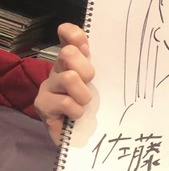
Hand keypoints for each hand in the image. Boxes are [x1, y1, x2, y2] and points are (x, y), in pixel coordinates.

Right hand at [34, 23, 94, 145]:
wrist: (79, 136)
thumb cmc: (94, 107)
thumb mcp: (103, 85)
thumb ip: (106, 68)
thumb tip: (123, 52)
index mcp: (74, 61)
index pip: (68, 36)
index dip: (74, 34)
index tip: (86, 45)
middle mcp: (59, 69)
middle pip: (68, 53)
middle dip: (85, 68)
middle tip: (91, 82)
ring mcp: (48, 86)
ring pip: (68, 78)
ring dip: (83, 94)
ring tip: (86, 104)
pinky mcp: (42, 105)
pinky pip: (65, 102)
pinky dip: (77, 111)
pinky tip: (77, 116)